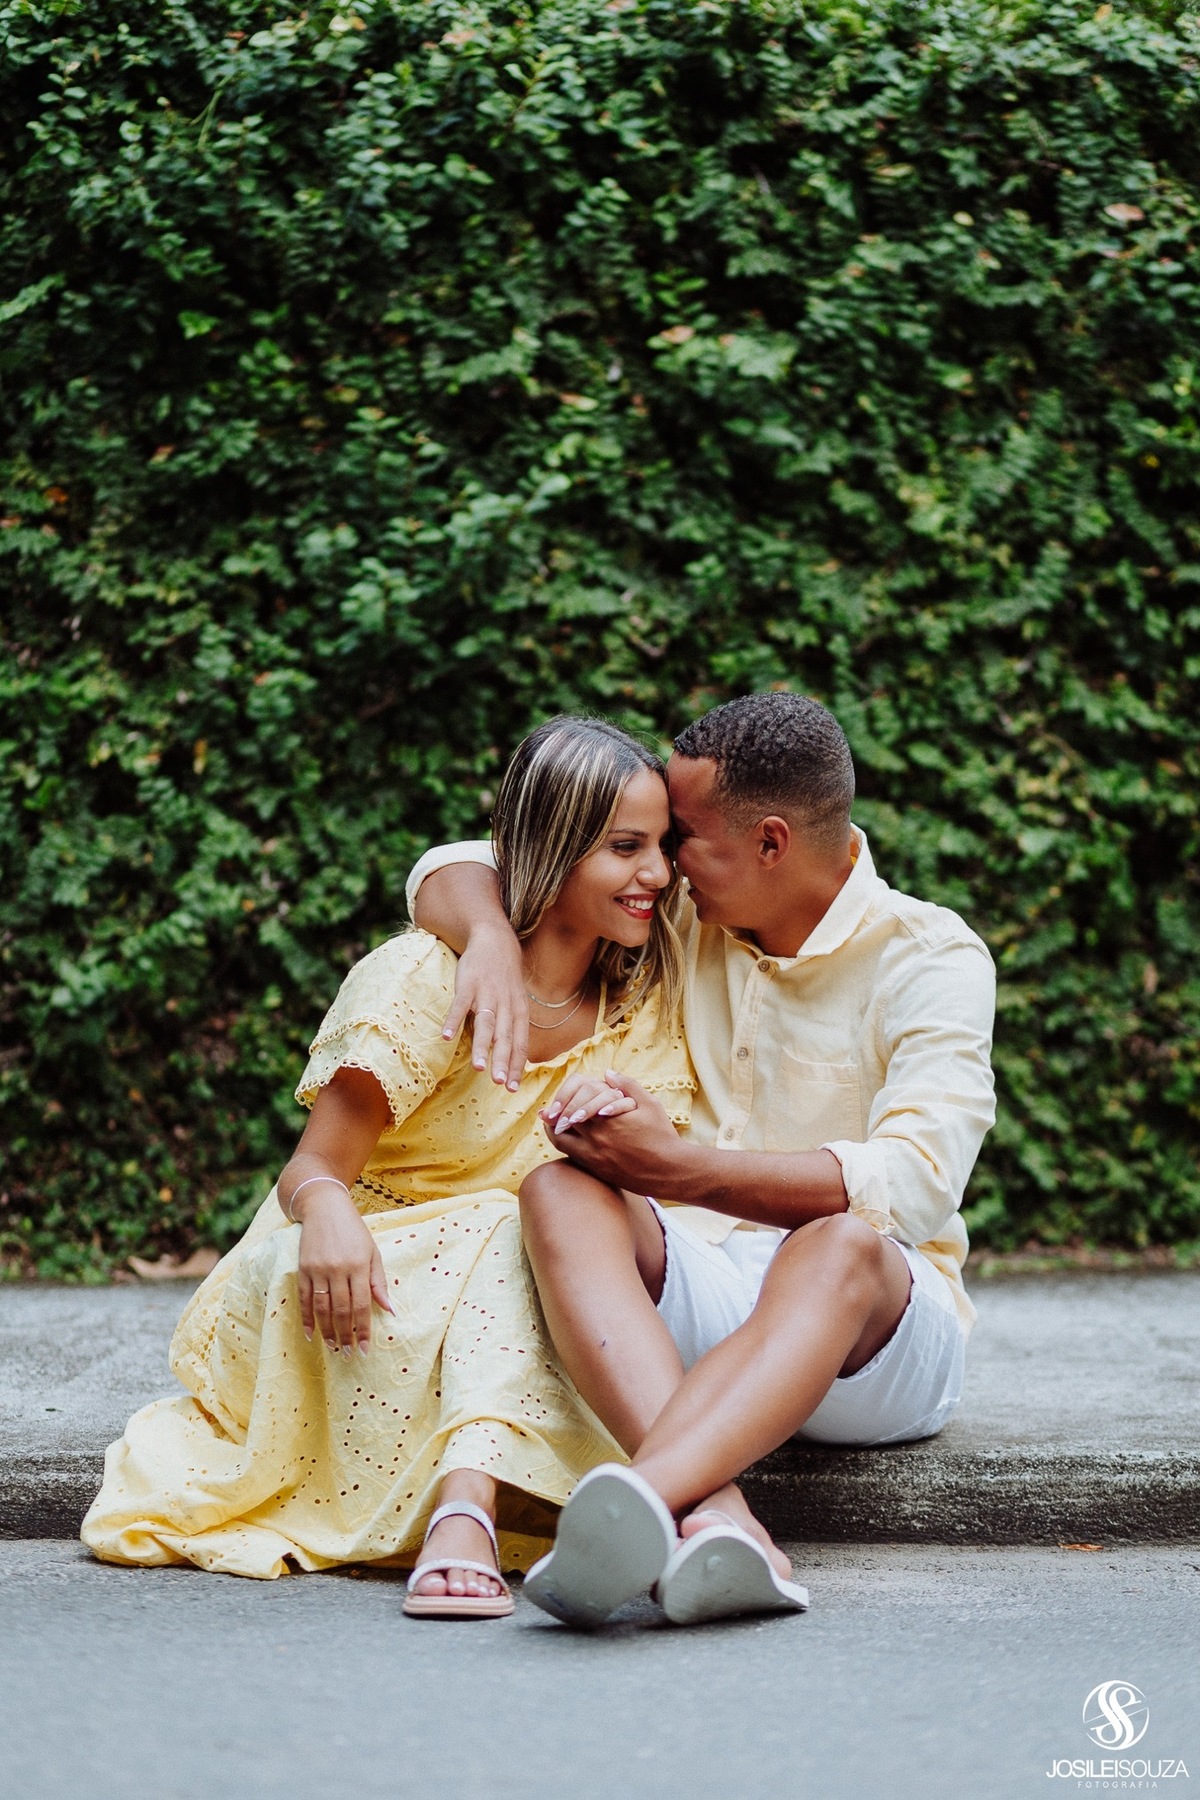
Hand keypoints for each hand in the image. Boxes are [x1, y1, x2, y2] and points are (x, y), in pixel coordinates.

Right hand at [296, 1186, 394, 1354]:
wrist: (324, 1207)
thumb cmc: (353, 1231)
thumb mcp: (372, 1252)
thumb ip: (379, 1282)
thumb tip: (389, 1310)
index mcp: (359, 1265)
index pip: (363, 1304)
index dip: (364, 1329)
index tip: (366, 1349)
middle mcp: (338, 1268)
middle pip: (342, 1310)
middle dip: (346, 1335)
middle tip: (349, 1354)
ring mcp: (318, 1269)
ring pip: (322, 1308)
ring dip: (328, 1331)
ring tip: (334, 1348)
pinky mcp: (302, 1268)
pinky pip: (304, 1298)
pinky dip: (307, 1318)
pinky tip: (312, 1334)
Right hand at [439, 923, 528, 1091]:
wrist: (494, 942)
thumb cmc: (504, 980)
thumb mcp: (516, 1003)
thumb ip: (514, 1030)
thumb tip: (517, 1062)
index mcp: (518, 1012)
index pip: (519, 1043)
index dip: (517, 1066)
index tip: (513, 1089)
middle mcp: (505, 1005)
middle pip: (504, 1037)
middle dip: (503, 1061)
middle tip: (500, 1084)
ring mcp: (486, 994)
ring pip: (485, 1024)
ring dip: (482, 1046)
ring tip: (478, 1068)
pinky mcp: (467, 984)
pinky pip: (460, 1004)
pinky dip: (454, 1020)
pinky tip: (447, 1036)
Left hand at [548, 1071, 680, 1193]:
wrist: (670, 1171)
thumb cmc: (661, 1136)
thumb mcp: (649, 1104)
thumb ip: (627, 1086)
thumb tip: (607, 1073)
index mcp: (606, 1119)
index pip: (572, 1104)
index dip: (562, 1100)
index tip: (560, 1098)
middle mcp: (596, 1139)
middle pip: (561, 1123)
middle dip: (555, 1115)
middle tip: (550, 1110)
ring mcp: (594, 1158)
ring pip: (562, 1143)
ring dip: (555, 1132)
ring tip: (554, 1124)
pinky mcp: (598, 1171)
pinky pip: (572, 1157)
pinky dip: (566, 1146)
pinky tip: (570, 1139)